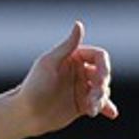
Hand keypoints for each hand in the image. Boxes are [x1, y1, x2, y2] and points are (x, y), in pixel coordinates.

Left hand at [17, 20, 116, 135]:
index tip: (102, 79)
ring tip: (92, 109)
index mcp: (73, 57)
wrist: (27, 114)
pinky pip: (99, 105)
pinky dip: (106, 108)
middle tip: (94, 98)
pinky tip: (112, 113)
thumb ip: (67, 46)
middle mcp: (79, 71)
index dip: (104, 66)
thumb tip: (79, 24)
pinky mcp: (82, 105)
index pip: (99, 56)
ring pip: (103, 90)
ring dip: (101, 99)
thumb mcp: (50, 63)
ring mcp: (81, 88)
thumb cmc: (34, 86)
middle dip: (102, 86)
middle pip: (103, 74)